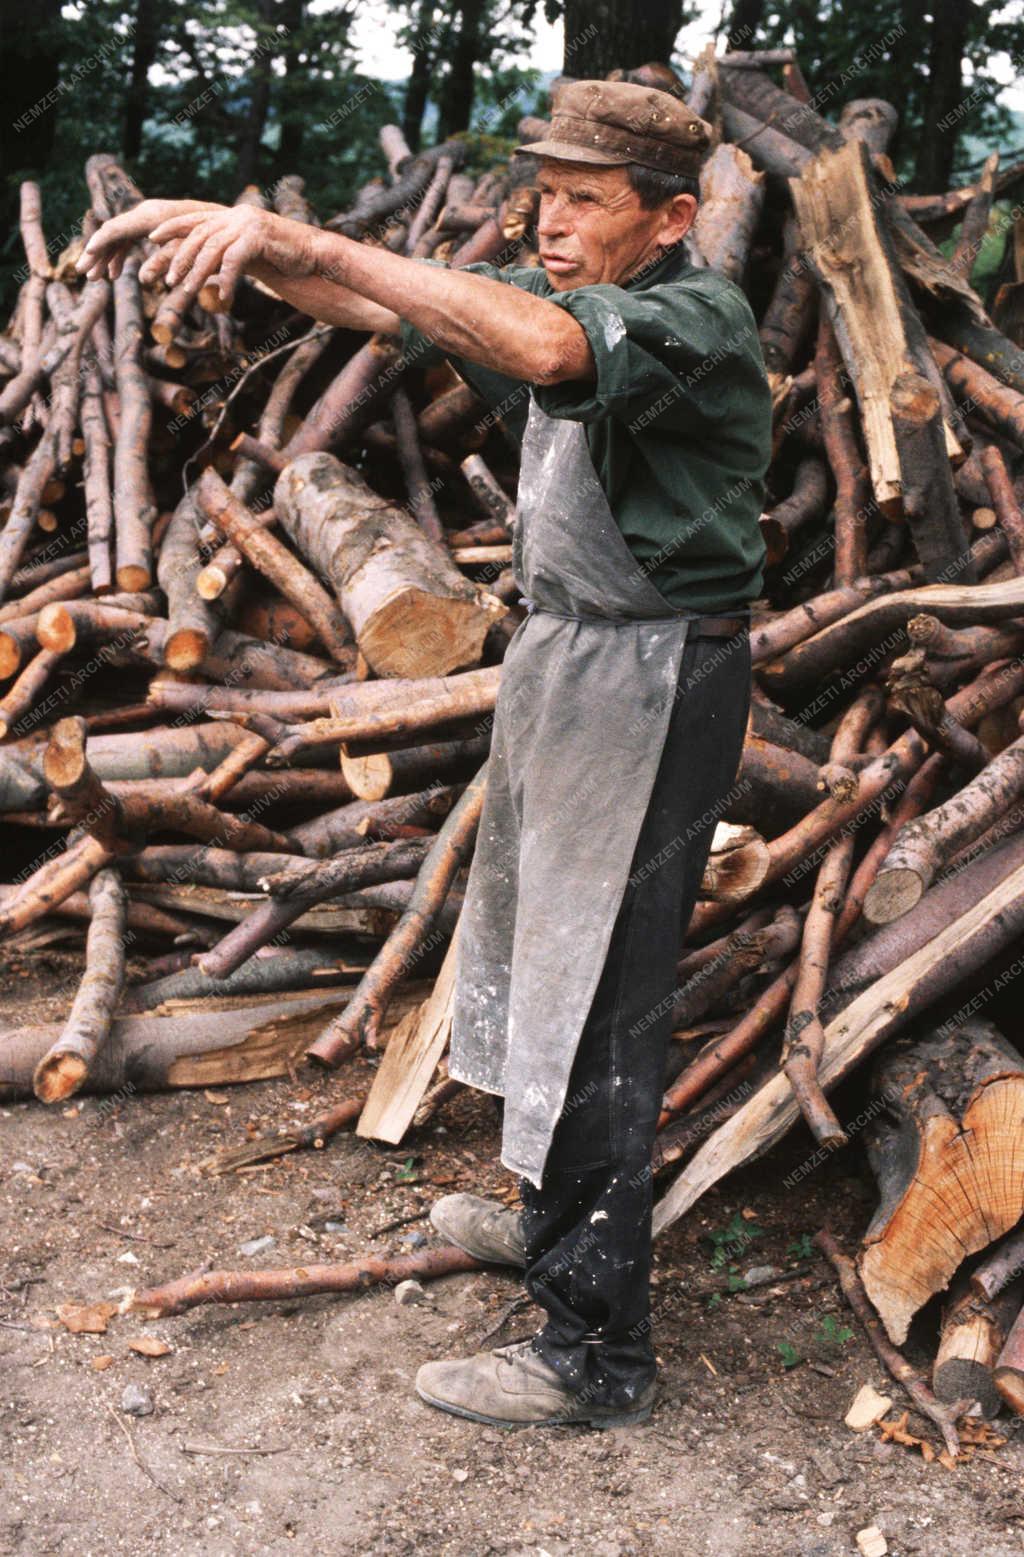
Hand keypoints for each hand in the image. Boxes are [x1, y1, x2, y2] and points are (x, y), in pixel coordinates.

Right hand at [76, 199, 221, 281]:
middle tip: (84, 272)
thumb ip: (169, 259)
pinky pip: (128, 239)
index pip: (116, 228)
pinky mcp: (153, 225)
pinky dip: (119, 256)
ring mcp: (148, 217)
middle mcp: (146, 212)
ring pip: (118, 237)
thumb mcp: (192, 249)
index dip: (99, 245)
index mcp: (152, 216)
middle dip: (96, 254)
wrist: (229, 222)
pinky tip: (115, 274)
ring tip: (96, 278)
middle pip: (112, 232)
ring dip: (105, 257)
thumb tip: (148, 280)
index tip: (86, 259)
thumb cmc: (213, 237)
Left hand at [145, 205, 320, 307]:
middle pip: (198, 235)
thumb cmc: (285, 260)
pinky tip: (224, 300)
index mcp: (232, 216)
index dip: (171, 228)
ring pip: (211, 249)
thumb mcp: (251, 255)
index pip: (194, 219)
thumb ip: (229, 255)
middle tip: (166, 280)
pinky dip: (226, 282)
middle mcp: (236, 216)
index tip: (152, 239)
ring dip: (196, 273)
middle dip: (179, 258)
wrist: (316, 256)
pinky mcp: (258, 237)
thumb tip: (209, 272)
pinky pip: (233, 262)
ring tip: (185, 291)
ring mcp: (247, 224)